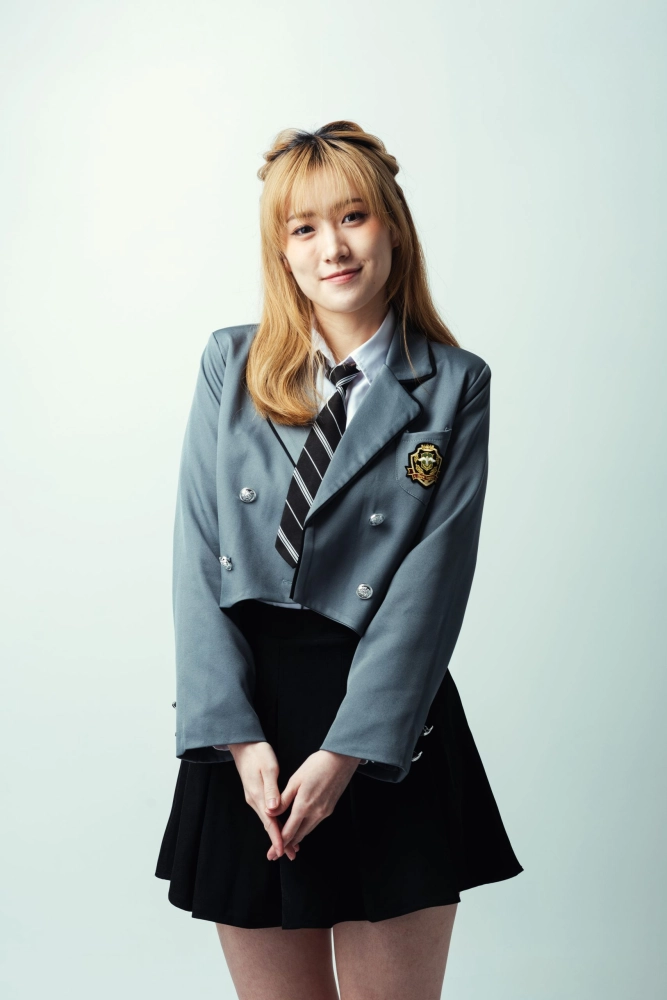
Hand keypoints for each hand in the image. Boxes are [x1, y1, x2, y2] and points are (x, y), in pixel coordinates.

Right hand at [228, 741, 299, 861]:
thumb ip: (271, 789)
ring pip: (267, 820)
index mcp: (258, 795)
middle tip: (291, 854)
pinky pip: (266, 813)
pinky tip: (280, 826)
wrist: (244, 745)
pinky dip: (274, 823)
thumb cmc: (258, 753)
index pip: (269, 822)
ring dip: (277, 833)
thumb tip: (273, 809)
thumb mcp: (268, 768)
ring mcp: (254, 798)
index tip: (284, 850)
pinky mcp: (256, 794)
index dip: (278, 837)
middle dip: (279, 841)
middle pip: (268, 825)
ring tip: (289, 845)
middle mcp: (254, 800)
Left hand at [266, 749, 360, 860]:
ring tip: (286, 844)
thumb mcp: (296, 780)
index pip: (289, 832)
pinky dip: (305, 828)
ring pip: (307, 831)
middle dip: (287, 846)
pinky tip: (300, 827)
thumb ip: (283, 799)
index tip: (271, 854)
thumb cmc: (317, 765)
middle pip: (299, 836)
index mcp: (304, 806)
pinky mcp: (330, 809)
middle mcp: (316, 813)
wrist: (341, 759)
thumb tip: (270, 812)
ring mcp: (324, 812)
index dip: (278, 845)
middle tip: (275, 854)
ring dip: (296, 838)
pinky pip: (314, 823)